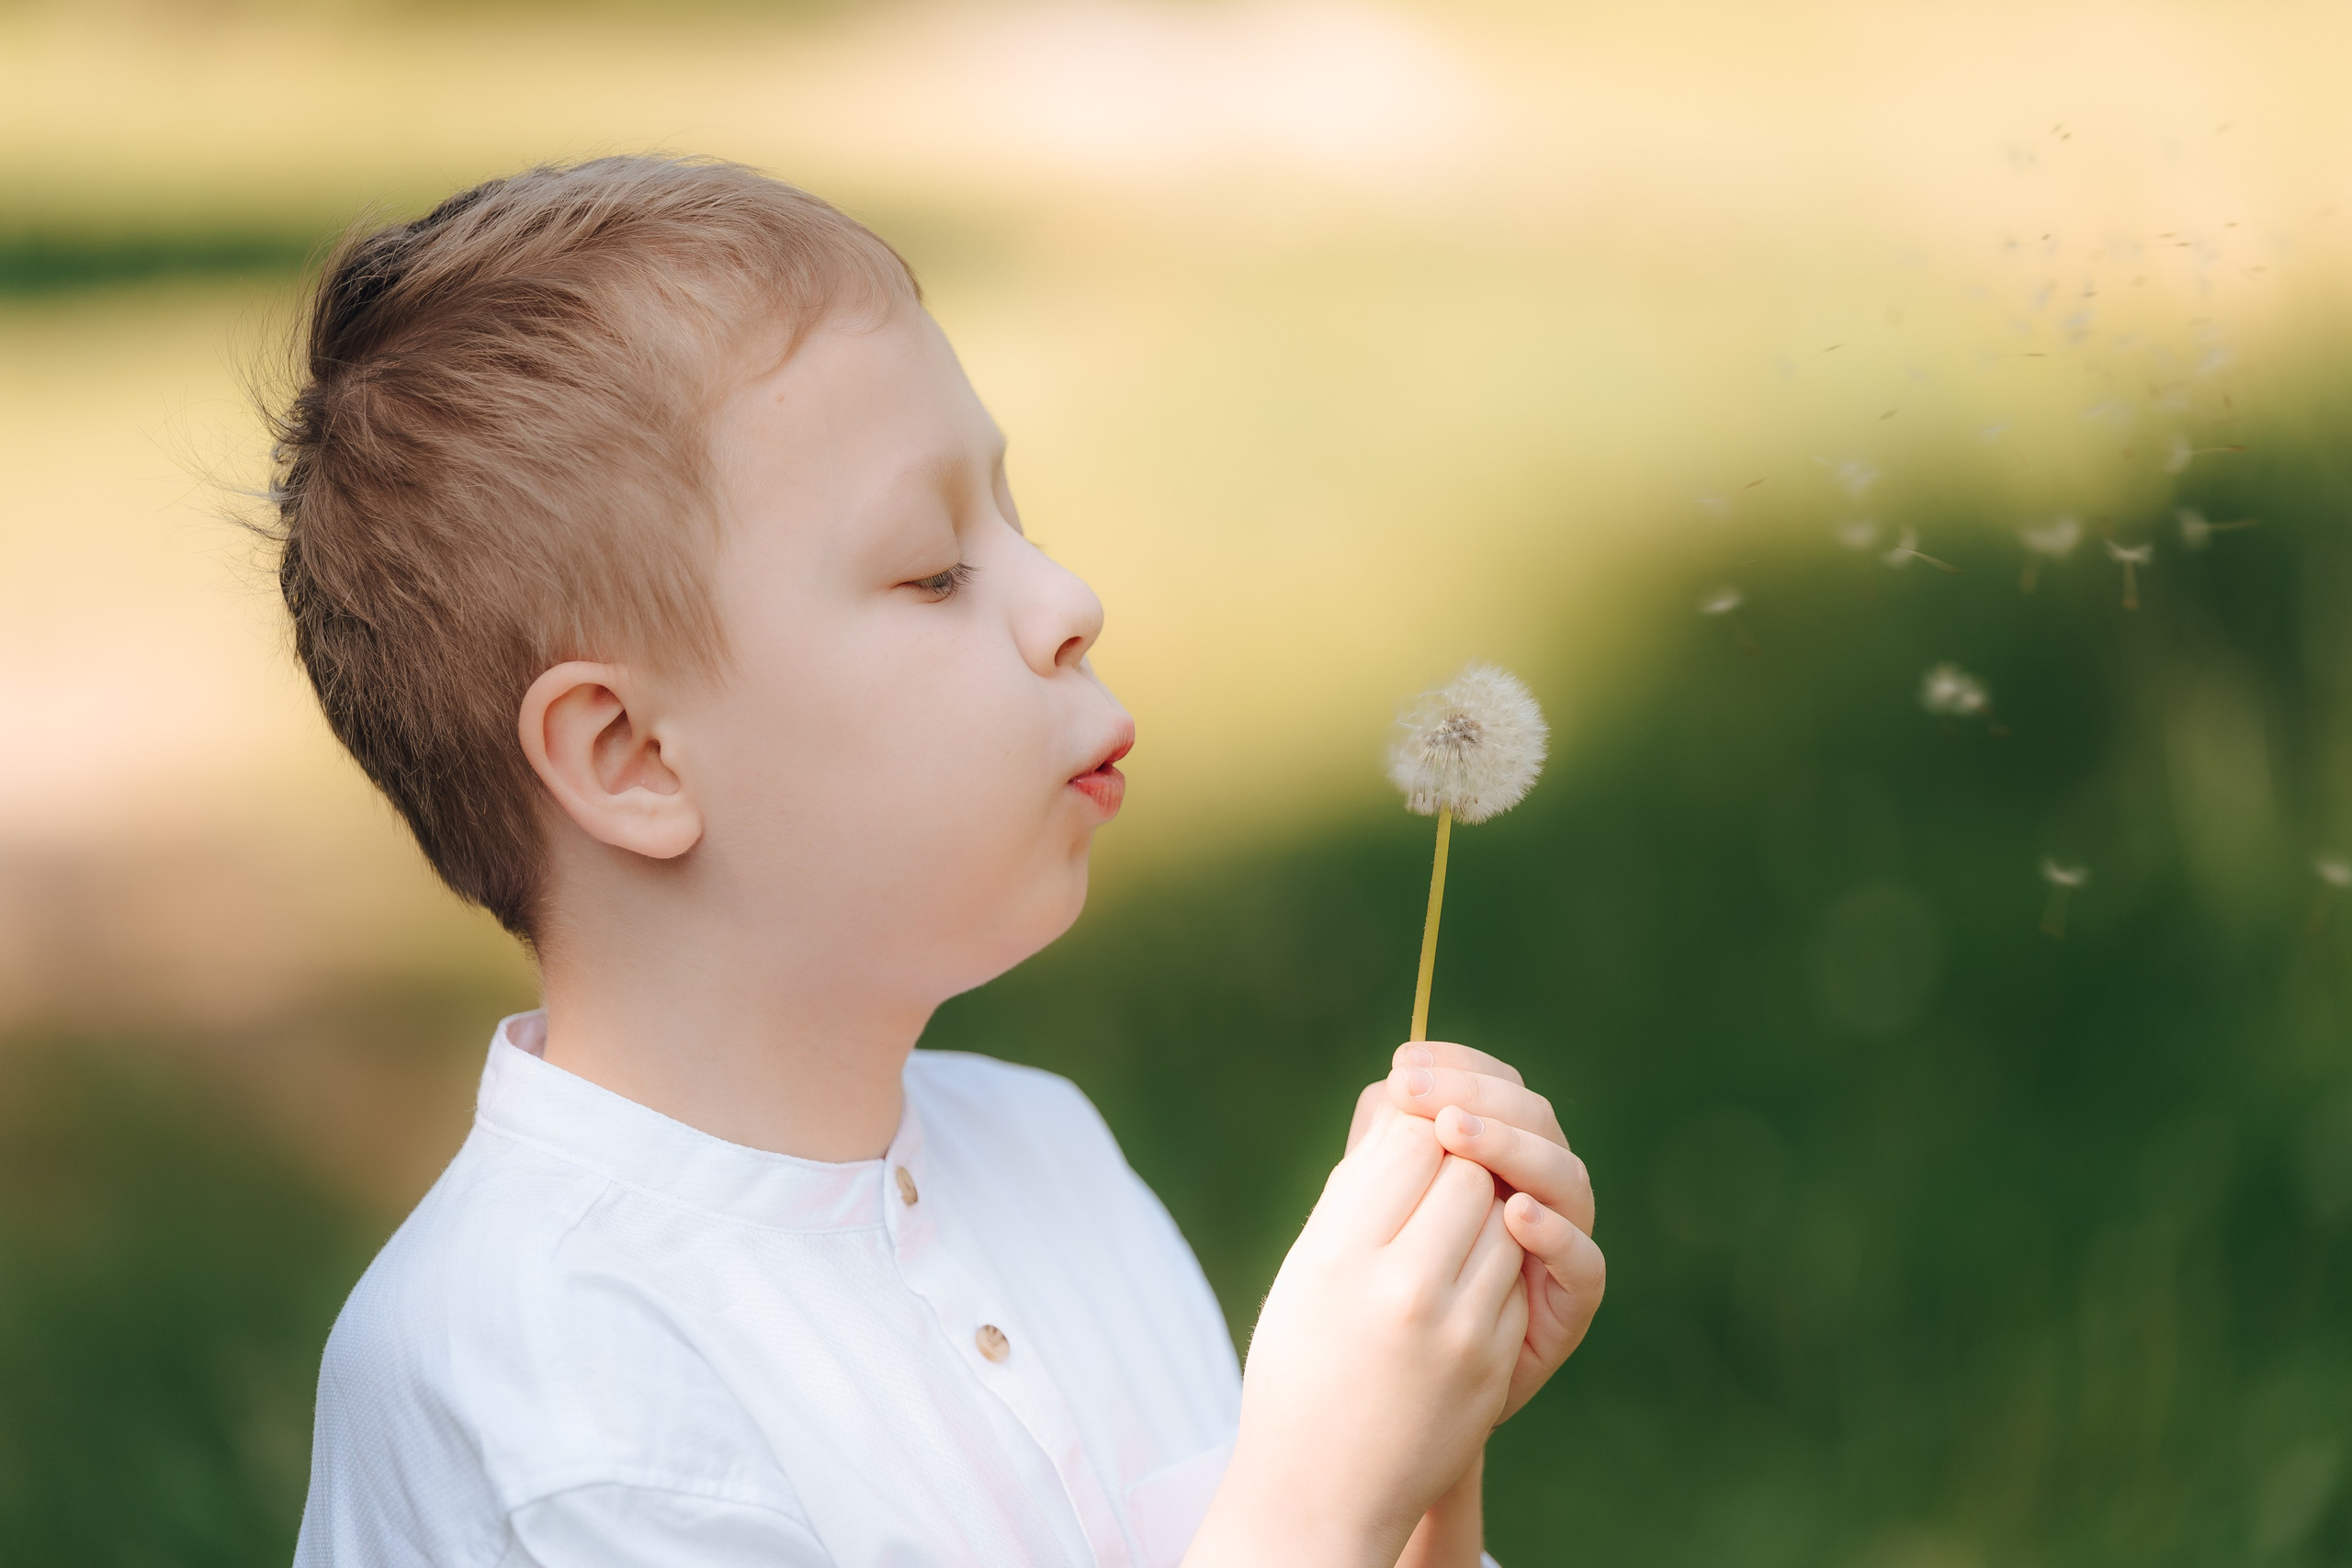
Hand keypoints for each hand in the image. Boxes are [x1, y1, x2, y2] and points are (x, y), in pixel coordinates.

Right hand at [1186, 1110, 1528, 1567]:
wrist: (1319, 1490)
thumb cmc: (1301, 1359)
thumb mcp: (1306, 1267)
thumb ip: (1356, 1188)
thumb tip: (1403, 1105)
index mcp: (1337, 1254)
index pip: (1409, 1139)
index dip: (1414, 1124)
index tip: (1406, 1135)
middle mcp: (1400, 1288)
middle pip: (1465, 1171)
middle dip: (1456, 1161)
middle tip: (1436, 1173)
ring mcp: (1456, 1329)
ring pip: (1504, 1216)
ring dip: (1486, 1209)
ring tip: (1448, 1229)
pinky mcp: (1494, 1362)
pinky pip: (1517, 1276)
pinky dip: (1498, 1265)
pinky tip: (1463, 1283)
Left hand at [1349, 1041, 1605, 1422]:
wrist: (1379, 1412)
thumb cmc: (1367, 1303)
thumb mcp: (1363, 1219)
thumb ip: (1380, 1155)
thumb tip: (1385, 1088)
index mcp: (1491, 1156)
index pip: (1494, 1085)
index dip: (1456, 1068)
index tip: (1402, 1066)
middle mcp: (1533, 1191)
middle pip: (1533, 1117)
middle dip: (1476, 1096)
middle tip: (1417, 1092)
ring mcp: (1557, 1248)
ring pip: (1565, 1177)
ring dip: (1512, 1147)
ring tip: (1458, 1134)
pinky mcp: (1568, 1308)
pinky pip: (1585, 1264)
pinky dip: (1556, 1233)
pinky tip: (1513, 1214)